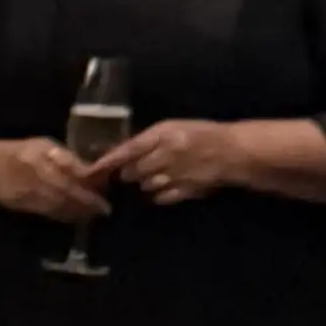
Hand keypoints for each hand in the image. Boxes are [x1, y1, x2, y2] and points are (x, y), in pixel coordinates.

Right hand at [0, 133, 107, 221]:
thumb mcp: (42, 145)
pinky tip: (77, 216)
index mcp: (39, 155)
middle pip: (66, 191)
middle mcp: (34, 174)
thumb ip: (65, 157)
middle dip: (87, 202)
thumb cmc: (20, 153)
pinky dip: (66, 216)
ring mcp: (28, 192)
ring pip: (59, 204)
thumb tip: (90, 170)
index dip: (86, 181)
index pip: (68, 170)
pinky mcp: (24, 206)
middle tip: (104, 208)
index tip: (104, 189)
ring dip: (79, 211)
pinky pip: (50, 212)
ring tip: (94, 214)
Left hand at [95, 117, 244, 205]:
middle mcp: (167, 155)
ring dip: (142, 182)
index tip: (92, 170)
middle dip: (127, 172)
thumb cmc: (202, 134)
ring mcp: (177, 175)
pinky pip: (160, 197)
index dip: (108, 161)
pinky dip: (156, 194)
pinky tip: (162, 187)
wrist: (234, 151)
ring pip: (145, 185)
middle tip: (126, 171)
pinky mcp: (186, 191)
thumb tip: (121, 152)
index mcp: (164, 134)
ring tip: (150, 176)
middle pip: (133, 170)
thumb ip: (148, 139)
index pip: (128, 149)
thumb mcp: (174, 128)